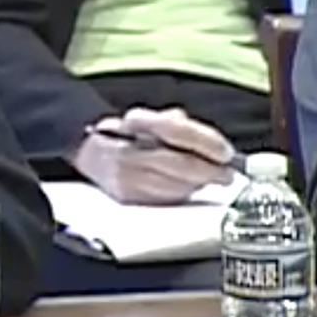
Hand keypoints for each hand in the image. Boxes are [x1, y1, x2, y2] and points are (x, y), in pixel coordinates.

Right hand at [71, 108, 235, 204]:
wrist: (90, 154)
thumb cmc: (128, 135)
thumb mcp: (152, 117)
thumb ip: (180, 124)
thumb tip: (210, 141)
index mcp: (136, 123)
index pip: (176, 130)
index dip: (206, 143)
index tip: (225, 153)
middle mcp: (128, 150)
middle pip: (179, 164)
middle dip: (209, 171)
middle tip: (226, 174)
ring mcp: (126, 177)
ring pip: (175, 186)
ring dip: (197, 184)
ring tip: (207, 179)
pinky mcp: (127, 198)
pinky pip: (164, 199)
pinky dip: (181, 194)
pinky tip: (186, 188)